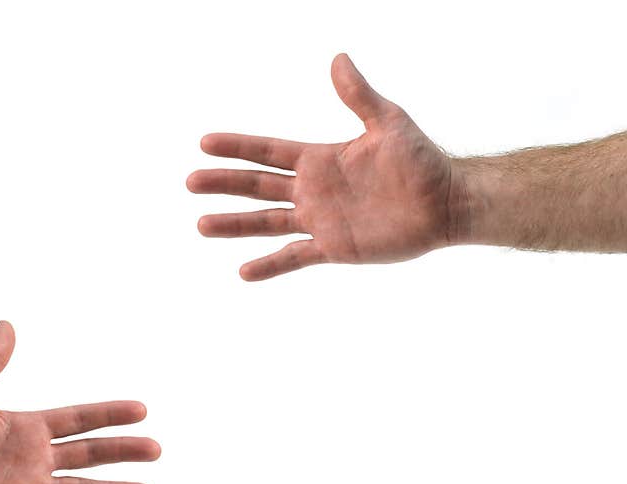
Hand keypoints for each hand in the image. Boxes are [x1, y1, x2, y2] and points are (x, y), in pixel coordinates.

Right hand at [187, 53, 459, 280]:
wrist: (444, 202)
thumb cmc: (421, 160)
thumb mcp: (389, 122)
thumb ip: (359, 95)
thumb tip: (337, 59)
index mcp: (319, 159)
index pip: (268, 151)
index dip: (237, 147)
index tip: (204, 143)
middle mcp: (312, 190)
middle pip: (257, 187)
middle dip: (224, 184)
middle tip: (190, 182)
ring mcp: (319, 221)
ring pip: (266, 222)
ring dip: (234, 224)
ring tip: (201, 225)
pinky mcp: (333, 248)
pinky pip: (293, 257)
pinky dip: (269, 265)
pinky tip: (243, 271)